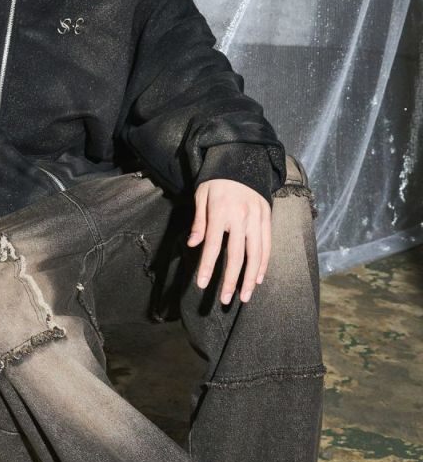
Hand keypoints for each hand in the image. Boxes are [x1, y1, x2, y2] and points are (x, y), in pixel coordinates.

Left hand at [186, 179, 271, 304]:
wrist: (242, 161)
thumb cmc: (216, 182)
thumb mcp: (201, 196)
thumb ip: (199, 221)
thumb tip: (193, 244)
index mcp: (221, 212)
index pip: (213, 245)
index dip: (208, 266)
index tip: (203, 284)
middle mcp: (241, 217)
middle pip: (237, 255)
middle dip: (231, 280)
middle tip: (225, 299)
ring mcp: (257, 218)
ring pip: (256, 254)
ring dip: (251, 278)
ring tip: (245, 296)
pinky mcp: (267, 218)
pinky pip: (267, 245)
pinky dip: (264, 264)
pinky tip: (259, 278)